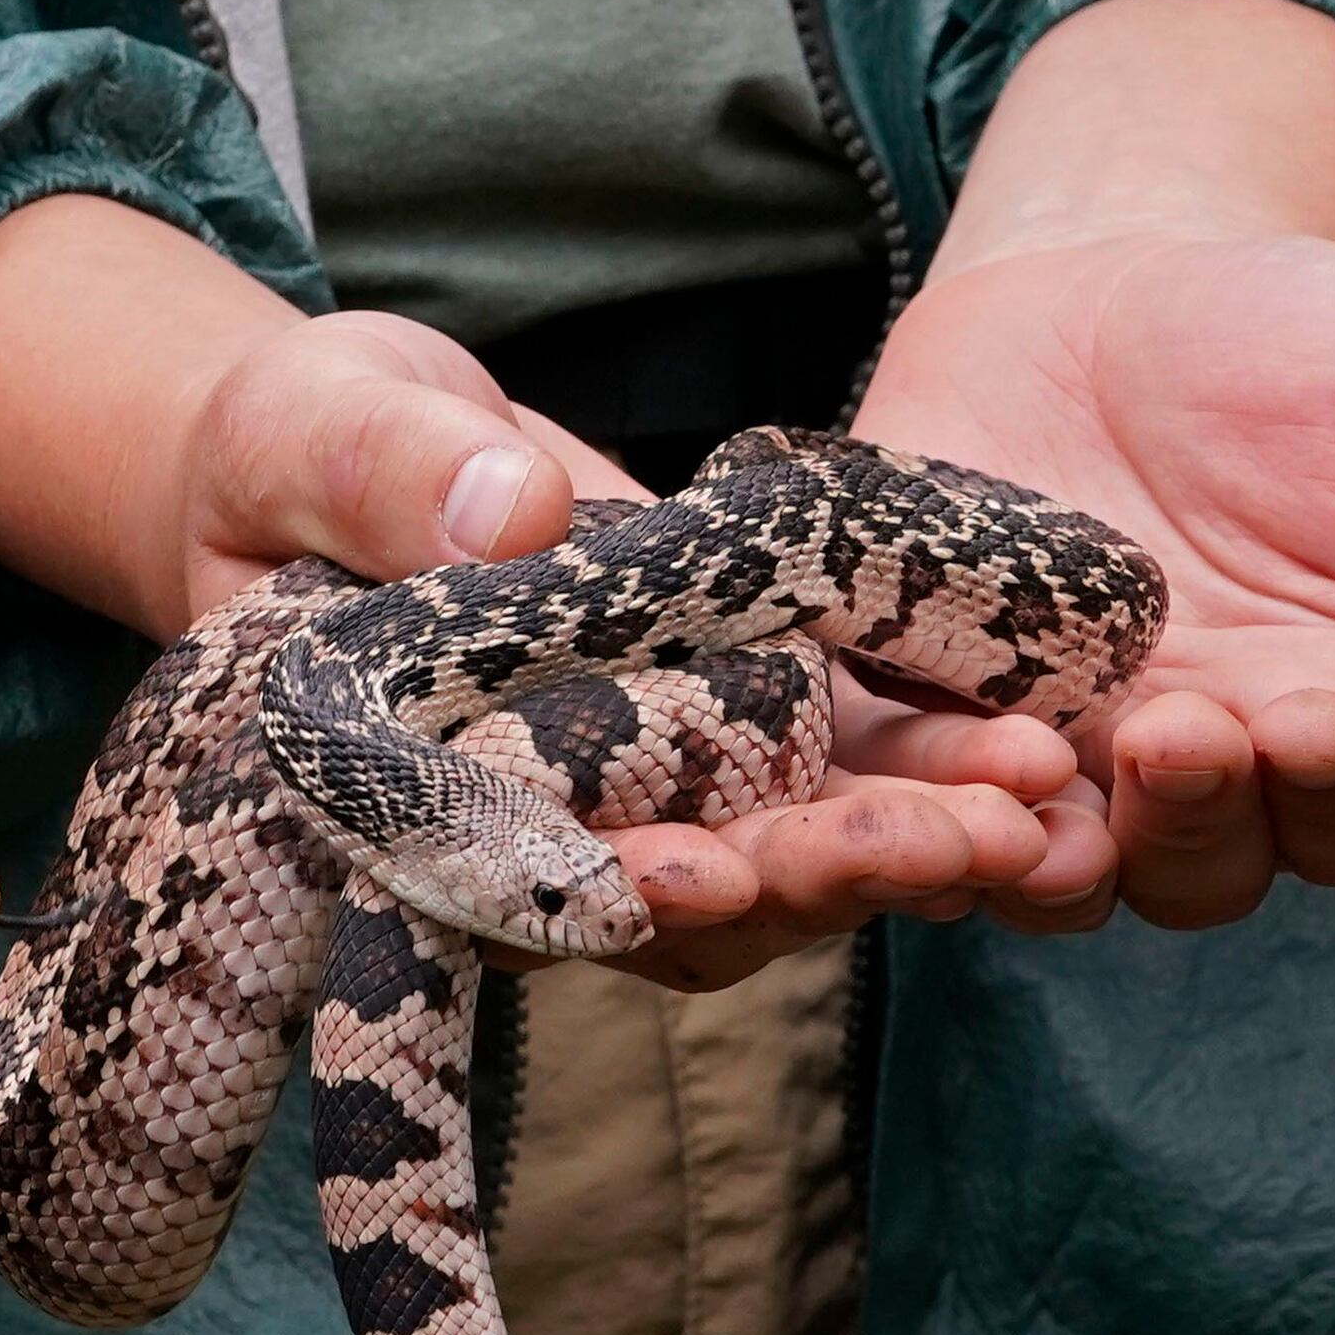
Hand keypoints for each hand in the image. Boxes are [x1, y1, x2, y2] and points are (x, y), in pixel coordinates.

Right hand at [0, 193, 1078, 981]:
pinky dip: (939, 769)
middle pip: (701, 902)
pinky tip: (1048, 748)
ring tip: (1038, 798)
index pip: (521, 882)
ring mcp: (654, 800)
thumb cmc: (286, 455)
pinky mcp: (734, 738)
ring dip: (918, 840)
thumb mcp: (309, 433)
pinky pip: (848, 776)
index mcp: (419, 808)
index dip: (612, 889)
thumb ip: (382, 473)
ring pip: (797, 861)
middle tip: (966, 844)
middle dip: (826, 875)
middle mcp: (555, 842)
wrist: (342, 458)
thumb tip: (509, 511)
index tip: (699, 872)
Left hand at [861, 0, 1334, 930]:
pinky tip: (887, 771)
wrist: (1116, 280)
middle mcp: (1197, 774)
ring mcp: (1051, 755)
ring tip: (1028, 786)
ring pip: (1045, 867)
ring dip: (1033, 852)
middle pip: (1199, 869)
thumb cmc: (1310, 352)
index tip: (1312, 725)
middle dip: (1187, 820)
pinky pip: (894, 797)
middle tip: (1168, 735)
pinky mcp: (915, 713)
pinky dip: (889, 801)